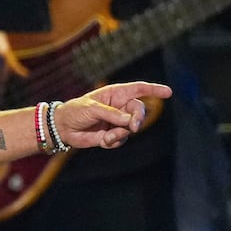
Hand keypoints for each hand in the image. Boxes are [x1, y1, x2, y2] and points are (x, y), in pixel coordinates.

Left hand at [53, 81, 171, 149]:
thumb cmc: (74, 111)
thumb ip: (111, 114)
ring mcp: (117, 121)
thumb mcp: (91, 108)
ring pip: (131, 128)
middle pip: (138, 111)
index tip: (168, 92)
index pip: (138, 89)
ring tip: (107, 136)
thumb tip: (129, 121)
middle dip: (138, 119)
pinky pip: (121, 139)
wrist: (62, 128)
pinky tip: (103, 140)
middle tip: (133, 127)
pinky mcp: (112, 135)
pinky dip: (114, 141)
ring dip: (121, 133)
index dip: (154, 90)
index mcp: (115, 94)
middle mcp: (119, 107)